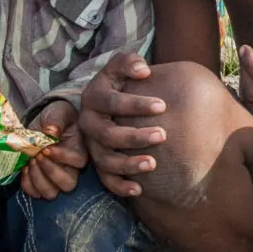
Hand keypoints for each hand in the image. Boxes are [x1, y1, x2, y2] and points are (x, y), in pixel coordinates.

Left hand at [17, 102, 83, 200]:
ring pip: (51, 193)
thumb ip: (57, 120)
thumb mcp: (58, 113)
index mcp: (79, 151)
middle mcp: (71, 169)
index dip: (62, 157)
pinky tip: (24, 168)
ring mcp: (55, 179)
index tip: (47, 148)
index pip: (78, 162)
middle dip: (50, 172)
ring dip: (38, 179)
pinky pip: (35, 193)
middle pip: (68, 184)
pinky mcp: (40, 182)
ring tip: (31, 161)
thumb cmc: (55, 117)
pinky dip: (27, 184)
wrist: (42, 123)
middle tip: (38, 156)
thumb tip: (51, 131)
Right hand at [77, 53, 165, 199]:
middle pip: (108, 134)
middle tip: (162, 135)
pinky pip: (105, 180)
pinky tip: (139, 189)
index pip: (110, 101)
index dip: (135, 104)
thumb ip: (129, 61)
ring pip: (105, 160)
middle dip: (135, 136)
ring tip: (153, 163)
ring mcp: (92, 145)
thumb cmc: (125, 82)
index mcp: (93, 97)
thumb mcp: (122, 66)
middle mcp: (89, 122)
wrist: (116, 104)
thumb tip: (143, 70)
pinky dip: (120, 186)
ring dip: (128, 164)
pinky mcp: (97, 163)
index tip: (163, 105)